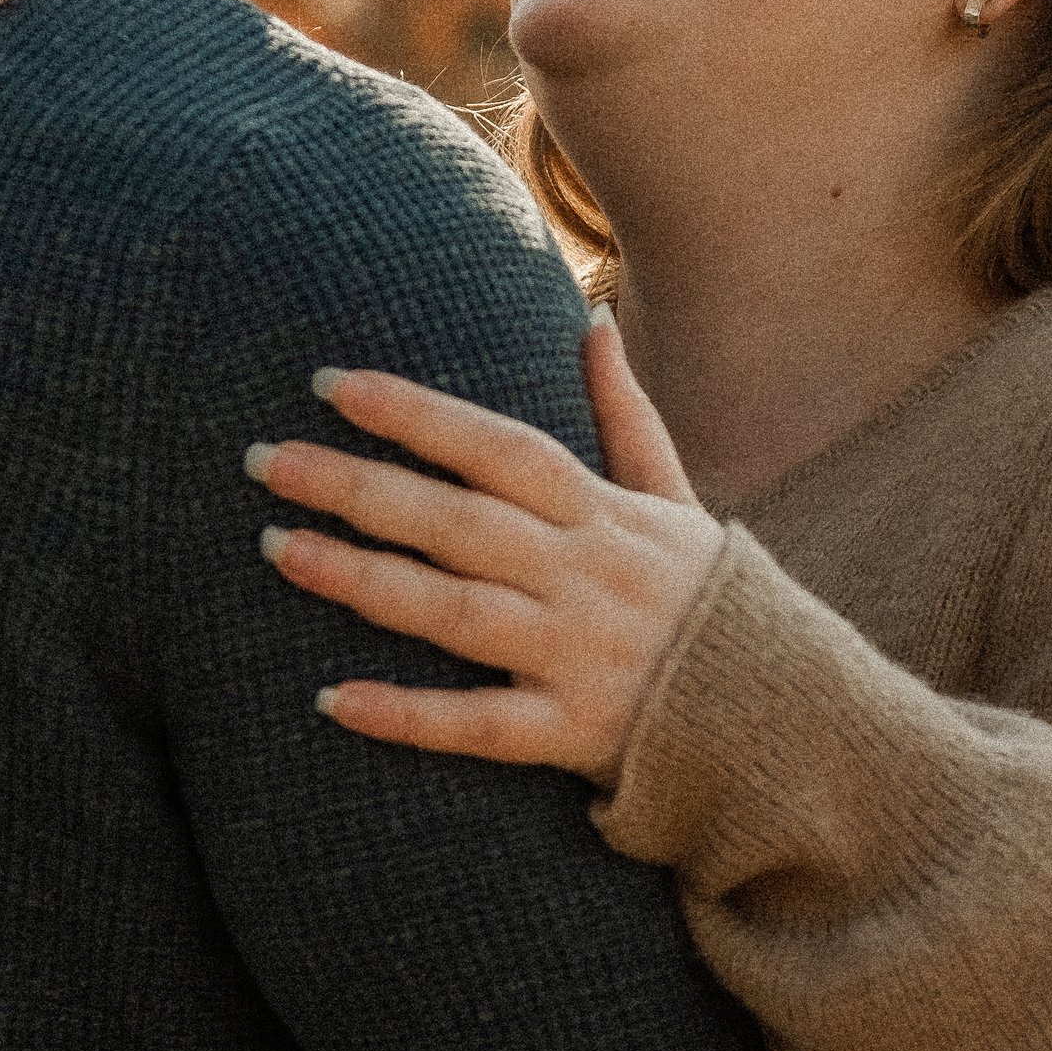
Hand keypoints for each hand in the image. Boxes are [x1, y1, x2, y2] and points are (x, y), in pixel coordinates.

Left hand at [248, 312, 722, 782]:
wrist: (784, 717)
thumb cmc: (710, 597)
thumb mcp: (677, 497)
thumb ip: (625, 413)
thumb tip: (592, 318)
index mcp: (603, 513)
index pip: (498, 448)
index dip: (417, 414)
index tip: (330, 386)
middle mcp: (584, 576)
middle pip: (457, 522)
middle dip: (359, 487)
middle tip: (266, 461)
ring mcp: (577, 655)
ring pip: (455, 613)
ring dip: (363, 581)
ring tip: (278, 550)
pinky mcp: (572, 732)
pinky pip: (480, 724)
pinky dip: (407, 714)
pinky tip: (333, 700)